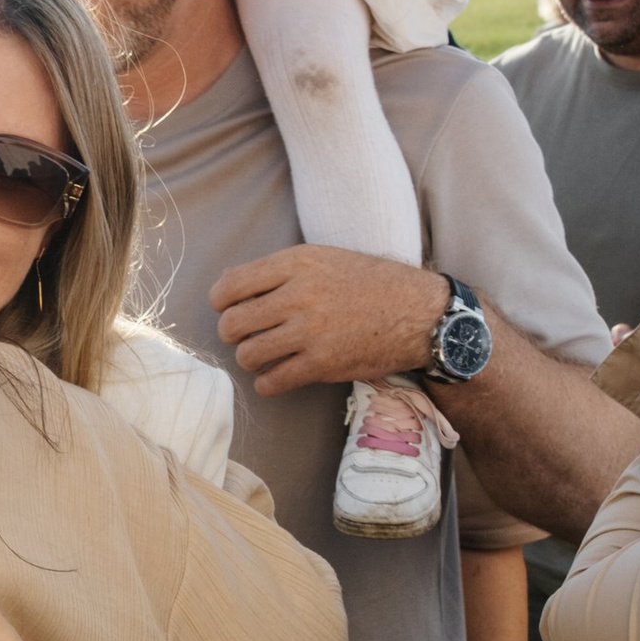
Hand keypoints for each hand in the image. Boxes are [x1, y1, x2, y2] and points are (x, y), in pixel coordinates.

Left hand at [212, 246, 449, 395]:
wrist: (418, 313)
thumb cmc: (370, 283)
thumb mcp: (325, 258)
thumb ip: (278, 268)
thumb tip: (227, 278)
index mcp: (297, 263)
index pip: (230, 285)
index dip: (221, 301)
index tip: (229, 308)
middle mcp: (299, 295)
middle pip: (232, 323)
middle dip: (232, 333)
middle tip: (247, 335)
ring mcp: (310, 332)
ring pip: (247, 355)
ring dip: (250, 358)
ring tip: (265, 355)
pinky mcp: (322, 364)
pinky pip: (272, 381)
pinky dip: (268, 382)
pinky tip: (278, 374)